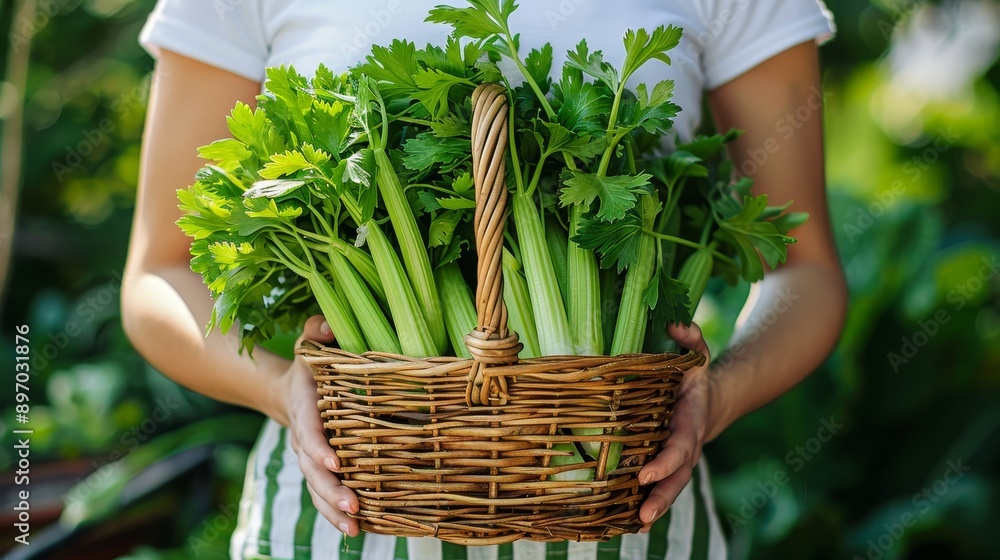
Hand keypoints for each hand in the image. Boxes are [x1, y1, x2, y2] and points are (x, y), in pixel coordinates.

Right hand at [280, 315, 360, 535]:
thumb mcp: (312, 343)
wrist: (289, 393)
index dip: (319, 446)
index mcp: (305, 408)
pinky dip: (335, 515)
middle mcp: (303, 438)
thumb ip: (318, 330)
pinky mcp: (318, 472)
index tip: (335, 461)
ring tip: (355, 528)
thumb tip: (327, 326)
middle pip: (312, 470)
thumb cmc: (311, 365)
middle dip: (331, 489)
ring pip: (317, 489)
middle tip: (353, 505)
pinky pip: (323, 496)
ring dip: (333, 510)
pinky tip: (357, 532)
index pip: (310, 430)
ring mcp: (308, 459)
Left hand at [636, 322, 715, 529]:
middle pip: (676, 478)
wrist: (710, 400)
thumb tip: (677, 324)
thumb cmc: (695, 376)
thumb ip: (690, 339)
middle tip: (643, 516)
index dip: (665, 462)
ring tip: (634, 527)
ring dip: (654, 507)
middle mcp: (685, 447)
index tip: (646, 474)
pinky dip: (648, 505)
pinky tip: (628, 523)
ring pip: (669, 489)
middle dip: (661, 498)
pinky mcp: (666, 466)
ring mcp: (676, 461)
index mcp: (689, 424)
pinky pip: (659, 488)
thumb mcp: (697, 355)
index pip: (679, 447)